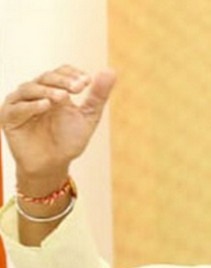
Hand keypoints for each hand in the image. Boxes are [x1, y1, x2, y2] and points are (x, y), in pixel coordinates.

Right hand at [0, 65, 115, 194]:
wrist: (53, 164)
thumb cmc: (69, 140)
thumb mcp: (88, 117)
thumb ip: (97, 96)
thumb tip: (111, 71)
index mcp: (53, 89)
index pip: (60, 72)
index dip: (72, 74)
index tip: (87, 82)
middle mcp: (35, 92)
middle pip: (46, 77)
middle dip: (63, 81)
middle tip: (79, 88)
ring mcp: (20, 103)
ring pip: (30, 88)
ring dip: (47, 90)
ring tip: (62, 97)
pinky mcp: (9, 117)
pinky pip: (18, 107)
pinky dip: (31, 105)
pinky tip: (45, 105)